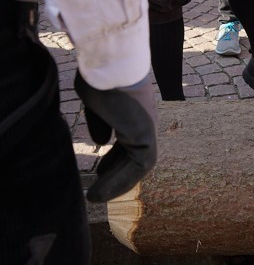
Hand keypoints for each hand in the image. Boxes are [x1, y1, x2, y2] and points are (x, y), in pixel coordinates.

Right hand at [75, 73, 156, 203]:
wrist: (110, 67)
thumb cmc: (100, 78)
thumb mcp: (96, 102)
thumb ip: (100, 122)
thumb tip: (101, 143)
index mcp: (133, 110)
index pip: (127, 139)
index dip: (114, 157)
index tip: (100, 170)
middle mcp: (143, 120)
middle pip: (132, 153)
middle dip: (115, 172)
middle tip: (98, 189)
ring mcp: (147, 128)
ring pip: (136, 165)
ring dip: (115, 183)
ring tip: (95, 197)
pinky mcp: (147, 137)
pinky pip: (138, 167)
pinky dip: (121, 182)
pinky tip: (101, 192)